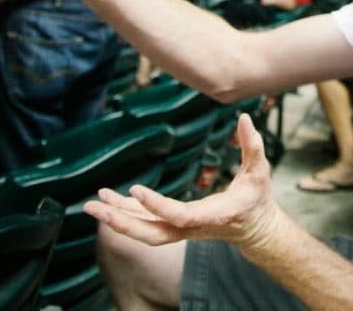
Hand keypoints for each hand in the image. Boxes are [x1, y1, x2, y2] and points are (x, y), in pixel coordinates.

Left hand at [83, 114, 279, 247]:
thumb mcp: (261, 171)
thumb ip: (253, 146)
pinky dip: (125, 215)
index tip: (136, 189)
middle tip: (96, 208)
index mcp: (212, 216)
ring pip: (143, 232)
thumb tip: (244, 119)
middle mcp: (192, 228)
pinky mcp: (175, 227)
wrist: (254, 229)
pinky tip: (108, 202)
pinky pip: (145, 224)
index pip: (179, 216)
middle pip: (151, 234)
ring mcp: (181, 231)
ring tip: (92, 204)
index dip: (156, 205)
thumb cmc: (256, 199)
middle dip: (122, 223)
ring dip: (117, 219)